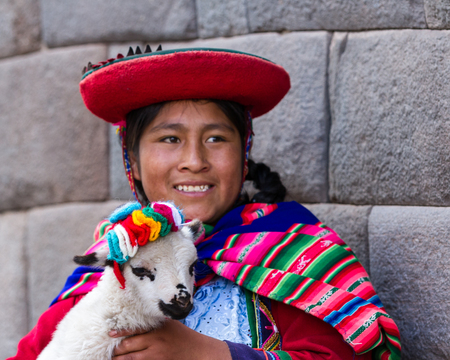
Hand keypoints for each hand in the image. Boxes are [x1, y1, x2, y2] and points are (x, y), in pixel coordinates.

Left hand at [109, 319, 231, 359]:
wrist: (197, 351)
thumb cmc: (183, 336)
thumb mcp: (170, 324)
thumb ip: (155, 323)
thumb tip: (136, 321)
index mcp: (157, 330)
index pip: (134, 330)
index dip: (120, 332)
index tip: (110, 333)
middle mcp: (154, 342)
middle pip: (128, 347)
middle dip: (116, 350)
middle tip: (109, 351)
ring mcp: (155, 356)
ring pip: (130, 359)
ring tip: (112, 359)